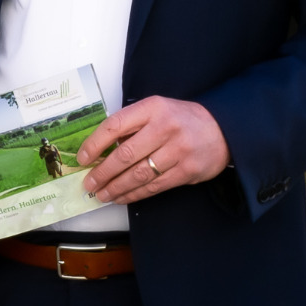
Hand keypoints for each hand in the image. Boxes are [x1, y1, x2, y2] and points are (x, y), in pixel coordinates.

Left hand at [76, 96, 230, 207]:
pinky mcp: (187, 171)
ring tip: (102, 195)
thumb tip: (100, 150)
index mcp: (152, 108)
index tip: (83, 158)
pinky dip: (134, 195)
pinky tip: (122, 197)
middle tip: (89, 184)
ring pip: (138, 174)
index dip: (95, 144)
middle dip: (102, 172)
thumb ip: (132, 125)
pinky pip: (154, 187)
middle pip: (125, 154)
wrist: (222, 129)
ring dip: (116, 188)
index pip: (115, 125)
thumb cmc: (181, 120)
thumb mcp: (157, 111)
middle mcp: (165, 127)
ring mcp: (178, 150)